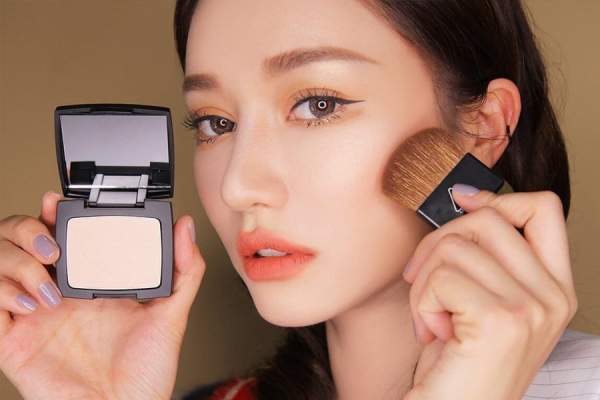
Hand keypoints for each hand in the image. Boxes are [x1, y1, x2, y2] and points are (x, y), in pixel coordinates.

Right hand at [0, 191, 206, 399]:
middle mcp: (56, 291)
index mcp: (89, 281)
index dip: (51, 213)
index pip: (58, 232)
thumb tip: (186, 227)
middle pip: (17, 240)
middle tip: (53, 247)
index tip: (58, 202)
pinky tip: (30, 305)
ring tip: (47, 284)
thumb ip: (184, 269)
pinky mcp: (13, 341)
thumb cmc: (146, 371)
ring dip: (15, 263)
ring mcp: (32, 314)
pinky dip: (0, 294)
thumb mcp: (171, 314)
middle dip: (26, 231)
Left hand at [402, 186, 577, 399]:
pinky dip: (421, 302)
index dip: (497, 196)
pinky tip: (432, 332)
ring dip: (424, 281)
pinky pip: (440, 277)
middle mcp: (552, 297)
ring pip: (455, 246)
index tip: (460, 201)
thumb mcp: (484, 301)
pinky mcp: (500, 321)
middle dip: (438, 242)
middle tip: (423, 280)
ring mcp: (531, 309)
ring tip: (431, 317)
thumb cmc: (460, 360)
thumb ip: (488, 256)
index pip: (543, 210)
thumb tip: (467, 199)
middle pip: (487, 219)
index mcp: (555, 289)